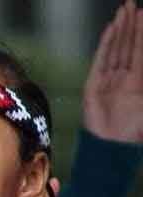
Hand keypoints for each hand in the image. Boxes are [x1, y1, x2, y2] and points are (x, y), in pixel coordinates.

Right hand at [83, 1, 142, 143]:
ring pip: (115, 50)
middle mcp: (123, 80)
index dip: (141, 33)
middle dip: (131, 25)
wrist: (110, 148)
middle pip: (127, 47)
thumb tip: (142, 66)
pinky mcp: (93, 87)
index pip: (140, 52)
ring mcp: (107, 82)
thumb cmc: (133, 132)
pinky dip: (105, 45)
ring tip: (124, 11)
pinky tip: (110, 30)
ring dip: (119, 30)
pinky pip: (100, 61)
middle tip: (132, 4)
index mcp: (138, 84)